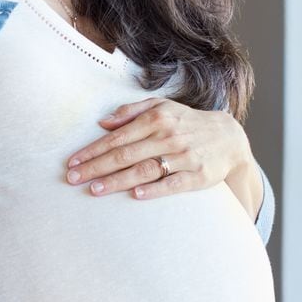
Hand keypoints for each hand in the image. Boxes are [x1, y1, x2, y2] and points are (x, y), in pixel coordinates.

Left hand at [64, 97, 251, 200]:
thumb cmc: (187, 122)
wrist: (229, 138)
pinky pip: (174, 183)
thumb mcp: (162, 107)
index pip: (118, 137)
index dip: (93, 150)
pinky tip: (136, 194)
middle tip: (73, 178)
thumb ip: (132, 111)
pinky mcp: (198, 175)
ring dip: (118, 180)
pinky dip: (155, 189)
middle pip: (126, 154)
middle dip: (97, 167)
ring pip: (145, 169)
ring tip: (95, 190)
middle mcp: (168, 136)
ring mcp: (184, 156)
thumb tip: (103, 122)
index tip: (73, 161)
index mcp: (157, 119)